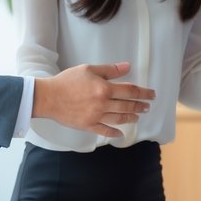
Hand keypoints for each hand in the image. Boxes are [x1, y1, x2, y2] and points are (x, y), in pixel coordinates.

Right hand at [33, 62, 155, 137]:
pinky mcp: (88, 125)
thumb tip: (127, 67)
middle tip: (147, 106)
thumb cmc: (67, 81)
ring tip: (137, 116)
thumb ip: (110, 70)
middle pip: (127, 106)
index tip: (151, 94)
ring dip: (131, 117)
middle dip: (140, 106)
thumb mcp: (89, 69)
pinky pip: (105, 131)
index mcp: (104, 89)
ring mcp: (96, 116)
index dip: (143, 93)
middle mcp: (103, 104)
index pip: (130, 91)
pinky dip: (114, 133)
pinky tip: (121, 133)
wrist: (49, 97)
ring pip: (119, 118)